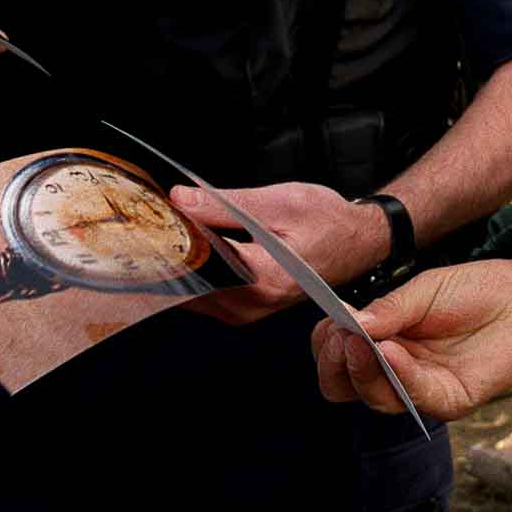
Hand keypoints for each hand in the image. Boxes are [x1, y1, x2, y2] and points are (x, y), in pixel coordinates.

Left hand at [172, 182, 387, 325]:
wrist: (358, 241)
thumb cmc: (328, 222)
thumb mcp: (280, 202)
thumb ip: (225, 204)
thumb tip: (180, 200)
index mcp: (263, 277)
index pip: (196, 263)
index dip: (168, 240)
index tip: (152, 218)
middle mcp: (253, 303)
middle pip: (188, 283)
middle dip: (168, 253)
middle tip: (155, 220)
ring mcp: (248, 311)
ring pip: (192, 292)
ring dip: (178, 264)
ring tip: (172, 230)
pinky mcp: (245, 308)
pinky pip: (205, 294)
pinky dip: (193, 272)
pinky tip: (192, 247)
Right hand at [312, 257, 511, 419]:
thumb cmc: (473, 292)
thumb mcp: (422, 291)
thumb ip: (387, 310)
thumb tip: (347, 324)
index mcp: (380, 344)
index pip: (335, 359)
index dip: (326, 345)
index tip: (331, 322)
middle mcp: (394, 372)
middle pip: (344, 387)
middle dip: (335, 364)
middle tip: (341, 335)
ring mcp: (420, 390)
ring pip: (374, 397)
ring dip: (362, 369)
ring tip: (359, 340)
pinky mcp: (449, 400)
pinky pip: (415, 396)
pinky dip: (398, 374)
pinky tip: (391, 350)